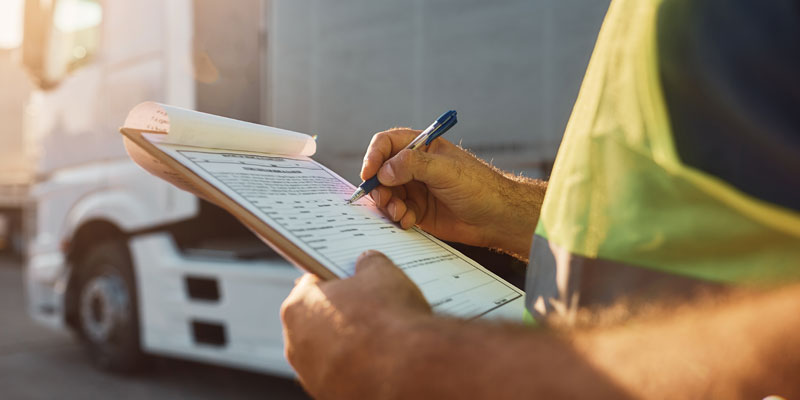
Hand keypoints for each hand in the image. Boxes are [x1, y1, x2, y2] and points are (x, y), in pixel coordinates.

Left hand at [280, 251, 430, 397]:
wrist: (406, 371)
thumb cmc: (387, 320)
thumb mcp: (382, 273)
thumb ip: (370, 263)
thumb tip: (369, 261)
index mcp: (298, 307)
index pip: (312, 283)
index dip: (335, 278)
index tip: (350, 277)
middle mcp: (296, 344)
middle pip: (318, 318)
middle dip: (341, 311)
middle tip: (369, 305)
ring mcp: (312, 375)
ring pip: (329, 351)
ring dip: (348, 343)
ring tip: (381, 335)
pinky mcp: (330, 396)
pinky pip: (343, 374)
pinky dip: (357, 368)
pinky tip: (382, 359)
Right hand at [362, 128, 544, 256]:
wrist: (497, 218)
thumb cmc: (479, 187)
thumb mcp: (446, 170)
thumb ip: (414, 166)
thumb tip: (384, 171)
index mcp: (422, 147)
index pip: (387, 144)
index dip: (374, 156)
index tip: (370, 173)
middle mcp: (414, 167)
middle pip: (381, 172)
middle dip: (379, 187)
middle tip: (386, 200)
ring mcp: (415, 189)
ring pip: (386, 194)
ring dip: (388, 205)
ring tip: (400, 214)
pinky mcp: (417, 210)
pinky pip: (396, 213)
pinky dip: (397, 218)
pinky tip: (409, 222)